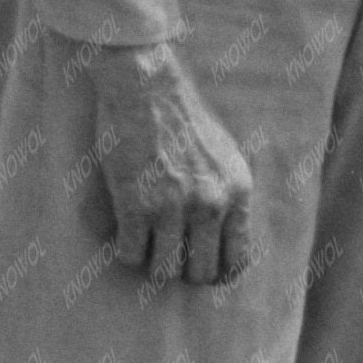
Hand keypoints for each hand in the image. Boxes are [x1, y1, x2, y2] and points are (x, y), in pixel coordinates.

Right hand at [80, 40, 252, 283]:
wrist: (146, 88)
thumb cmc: (182, 118)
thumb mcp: (224, 157)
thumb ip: (227, 196)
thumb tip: (224, 237)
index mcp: (236, 194)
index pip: (238, 261)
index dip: (219, 273)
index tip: (201, 267)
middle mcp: (210, 206)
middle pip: (200, 274)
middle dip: (182, 270)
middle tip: (168, 254)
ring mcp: (173, 208)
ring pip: (163, 271)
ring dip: (151, 263)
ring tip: (144, 244)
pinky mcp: (136, 206)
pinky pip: (131, 255)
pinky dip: (126, 252)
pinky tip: (125, 234)